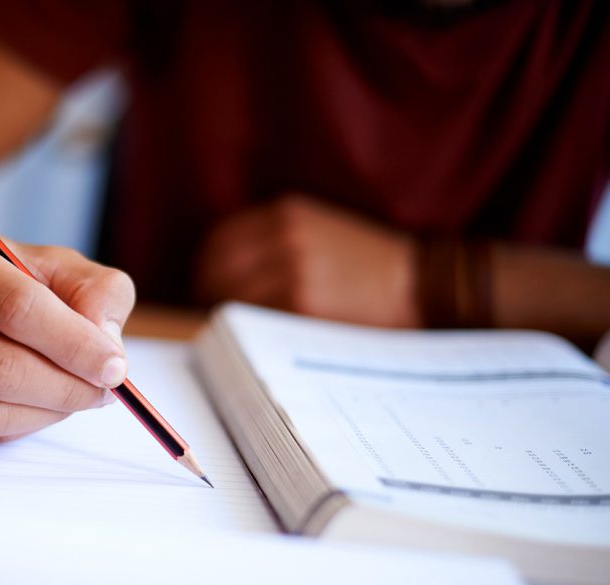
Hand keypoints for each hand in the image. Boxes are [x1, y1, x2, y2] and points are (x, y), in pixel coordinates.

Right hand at [0, 231, 134, 442]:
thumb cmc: (9, 279)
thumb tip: (105, 344)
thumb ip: (97, 291)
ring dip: (48, 412)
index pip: (14, 306)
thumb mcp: (60, 266)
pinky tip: (41, 402)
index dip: (73, 343)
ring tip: (79, 394)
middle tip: (106, 389)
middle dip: (65, 386)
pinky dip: (23, 425)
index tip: (115, 366)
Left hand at [194, 194, 418, 327]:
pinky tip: (257, 341)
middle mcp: (285, 237)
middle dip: (209, 295)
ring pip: (230, 297)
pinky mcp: (302, 305)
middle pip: (215, 269)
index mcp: (286, 214)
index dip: (206, 268)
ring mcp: (292, 271)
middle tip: (214, 317)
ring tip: (235, 332)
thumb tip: (219, 271)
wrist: (421, 284)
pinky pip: (255, 320)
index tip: (207, 288)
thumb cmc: (369, 265)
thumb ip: (272, 240)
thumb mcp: (319, 229)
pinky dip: (248, 332)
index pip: (218, 241)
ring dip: (225, 317)